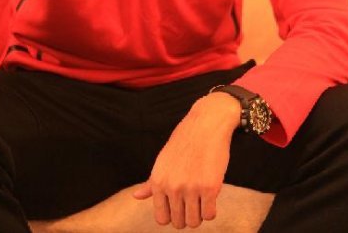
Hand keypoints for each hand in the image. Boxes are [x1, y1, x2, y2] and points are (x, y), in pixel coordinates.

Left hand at [133, 93, 239, 228]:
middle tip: (193, 200)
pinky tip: (210, 196)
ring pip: (194, 222)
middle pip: (179, 223)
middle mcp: (172, 187)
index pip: (161, 219)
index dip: (172, 216)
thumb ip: (151, 182)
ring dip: (199, 214)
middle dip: (187, 216)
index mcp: (158, 181)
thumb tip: (136, 196)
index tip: (179, 206)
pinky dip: (211, 210)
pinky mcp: (210, 188)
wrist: (206, 124)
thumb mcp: (163, 160)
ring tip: (201, 198)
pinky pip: (209, 215)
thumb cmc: (184, 141)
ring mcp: (191, 188)